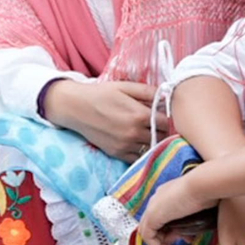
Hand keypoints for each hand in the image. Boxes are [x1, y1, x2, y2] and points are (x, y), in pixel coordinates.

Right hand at [42, 80, 156, 160]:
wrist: (75, 107)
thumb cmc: (101, 94)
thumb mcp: (126, 87)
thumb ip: (148, 92)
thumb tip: (167, 97)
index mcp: (139, 115)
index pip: (167, 123)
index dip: (168, 118)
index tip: (164, 115)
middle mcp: (134, 133)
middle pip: (161, 137)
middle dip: (162, 130)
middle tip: (158, 124)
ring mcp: (125, 145)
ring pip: (151, 148)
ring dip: (153, 142)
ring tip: (148, 132)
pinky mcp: (117, 153)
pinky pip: (138, 158)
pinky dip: (142, 151)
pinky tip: (138, 142)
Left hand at [139, 171, 215, 244]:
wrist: (203, 185)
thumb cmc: (208, 191)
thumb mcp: (200, 205)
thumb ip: (194, 214)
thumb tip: (195, 225)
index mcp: (168, 192)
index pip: (163, 214)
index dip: (171, 229)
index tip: (183, 236)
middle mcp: (158, 198)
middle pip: (154, 223)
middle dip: (166, 237)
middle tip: (179, 242)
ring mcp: (154, 206)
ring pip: (149, 230)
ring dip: (161, 244)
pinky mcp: (152, 216)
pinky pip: (147, 236)